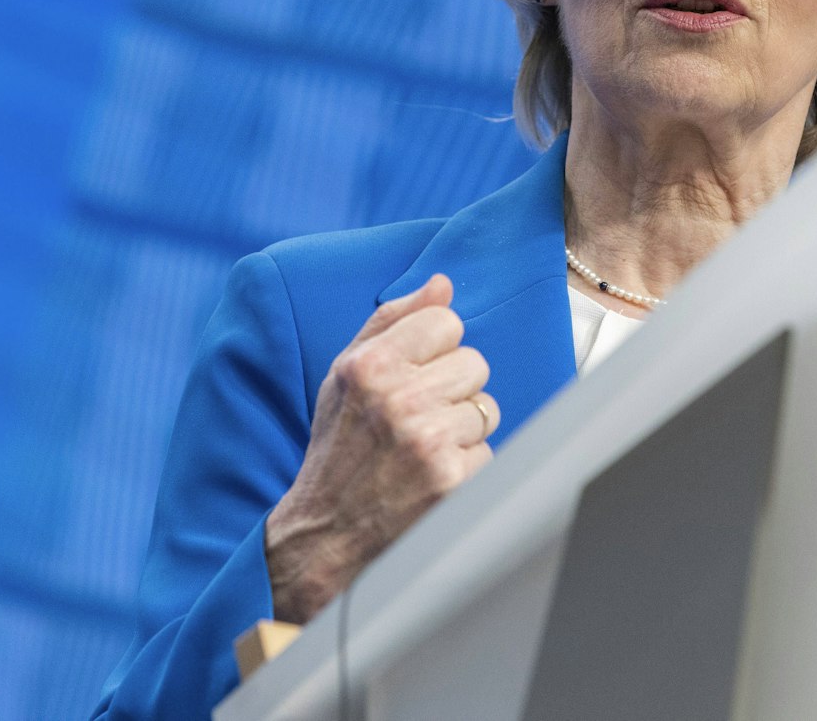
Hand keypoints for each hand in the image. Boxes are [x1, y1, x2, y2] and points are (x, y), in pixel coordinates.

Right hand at [263, 274, 496, 623]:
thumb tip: (442, 284)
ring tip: (423, 448)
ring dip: (462, 428)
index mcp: (370, 366)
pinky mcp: (452, 481)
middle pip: (474, 362)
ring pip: (486, 407)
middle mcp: (399, 399)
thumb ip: (392, 321)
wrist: (327, 531)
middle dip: (452, 388)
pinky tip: (432, 475)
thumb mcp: (346, 375)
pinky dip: (467, 464)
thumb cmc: (339, 447)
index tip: (415, 374)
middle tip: (417, 417)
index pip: (446, 322)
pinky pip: (489, 450)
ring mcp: (428, 442)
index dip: (436, 349)